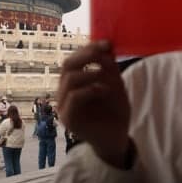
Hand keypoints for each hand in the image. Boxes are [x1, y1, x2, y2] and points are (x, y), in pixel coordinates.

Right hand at [58, 41, 130, 168]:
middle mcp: (64, 92)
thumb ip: (110, 69)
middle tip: (103, 53)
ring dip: (90, 72)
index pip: (74, 59)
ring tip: (106, 76)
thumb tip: (107, 47)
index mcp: (73, 82)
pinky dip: (90, 89)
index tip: (107, 43)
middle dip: (86, 55)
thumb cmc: (115, 113)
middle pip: (66, 65)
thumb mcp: (116, 85)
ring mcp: (64, 106)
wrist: (117, 139)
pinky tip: (103, 90)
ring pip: (69, 79)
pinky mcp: (69, 120)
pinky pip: (74, 97)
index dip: (88, 48)